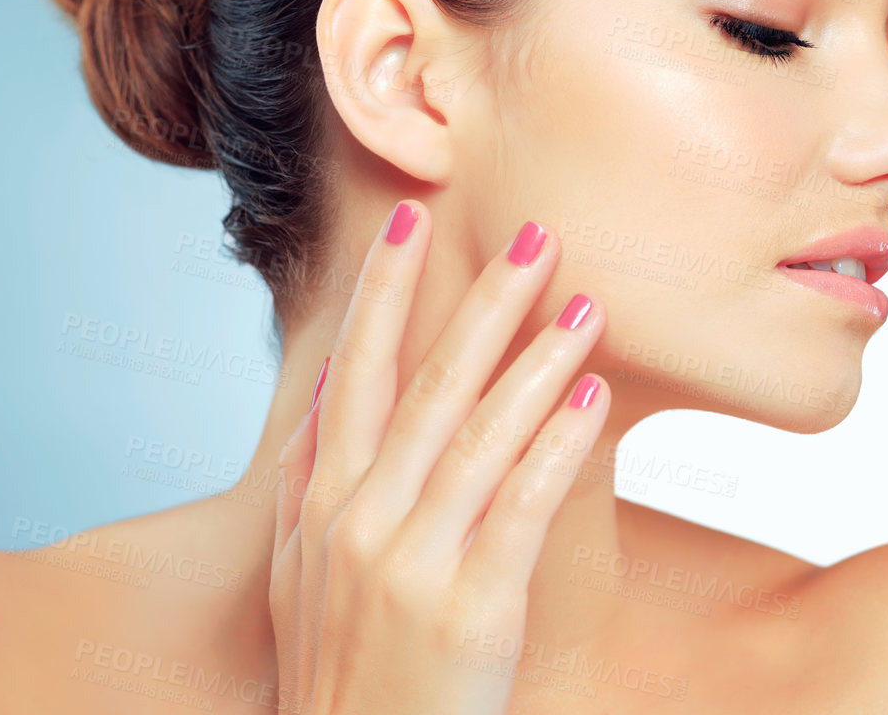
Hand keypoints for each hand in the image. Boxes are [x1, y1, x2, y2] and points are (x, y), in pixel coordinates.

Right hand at [271, 206, 607, 712]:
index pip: (354, 373)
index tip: (410, 219)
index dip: (382, 293)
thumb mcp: (295, 578)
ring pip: (478, 435)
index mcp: (321, 505)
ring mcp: (409, 565)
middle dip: (481, 303)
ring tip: (586, 303)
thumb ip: (303, 485)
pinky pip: (519, 506)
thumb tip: (322, 399)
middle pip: (424, 387)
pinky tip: (592, 398)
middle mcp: (358, 521)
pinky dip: (557, 446)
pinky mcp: (468, 609)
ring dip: (536, 359)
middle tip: (534, 234)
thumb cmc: (341, 676)